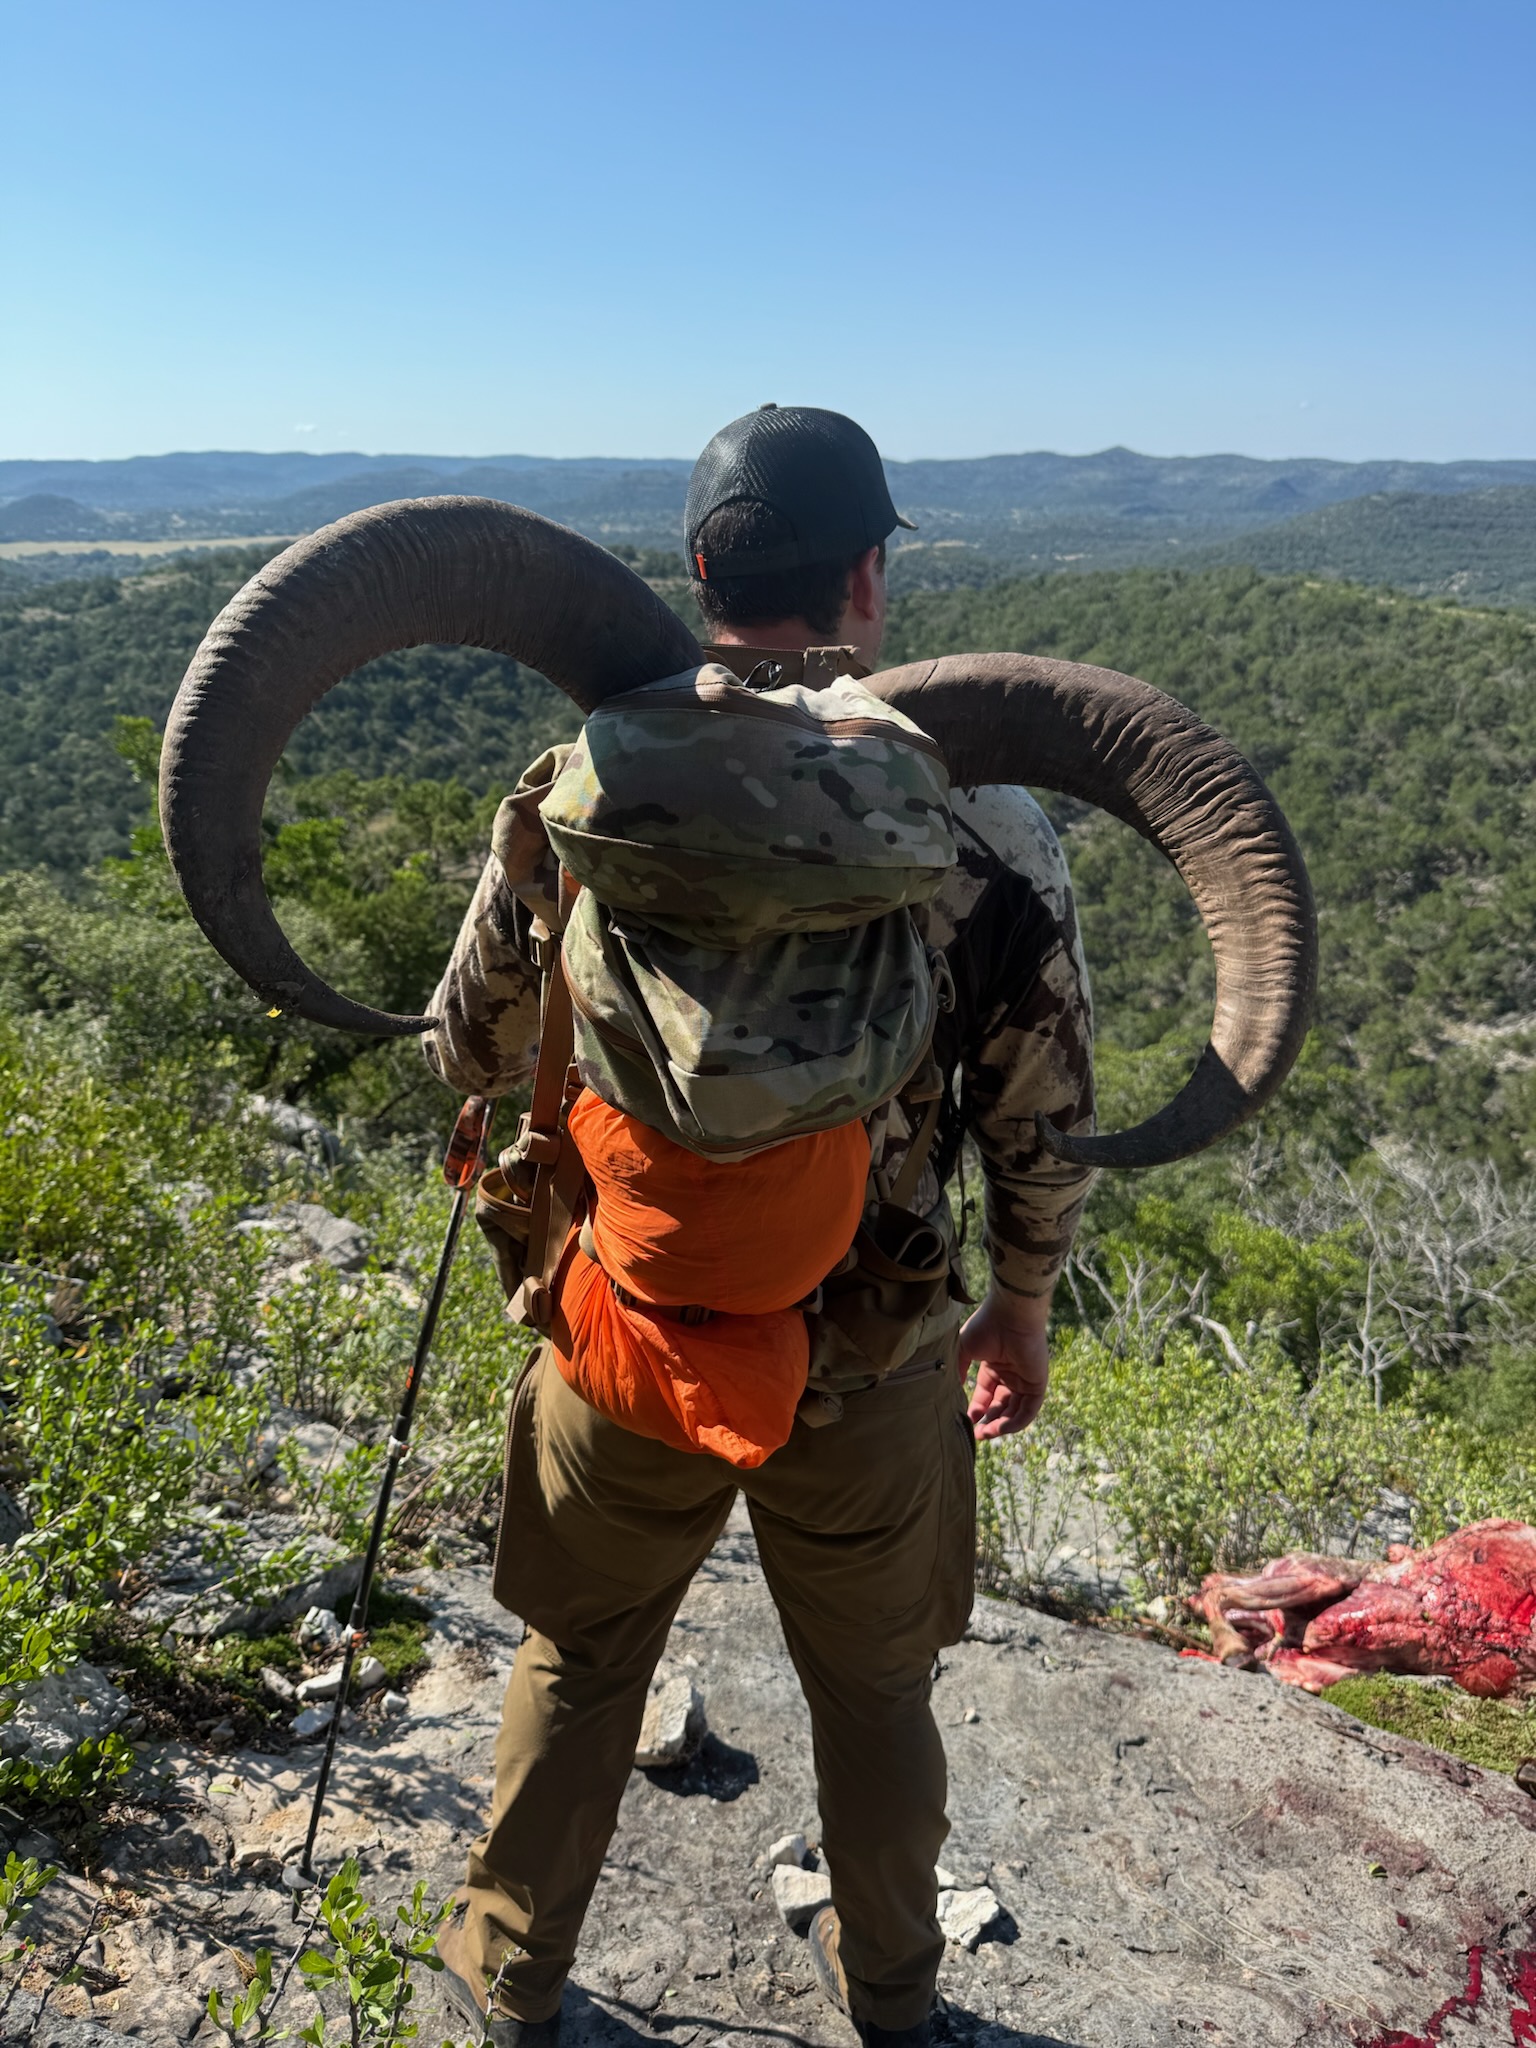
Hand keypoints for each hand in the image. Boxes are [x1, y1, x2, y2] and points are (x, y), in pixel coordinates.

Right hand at [957, 1289, 1050, 1440]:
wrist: (1009, 1315)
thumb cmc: (986, 1327)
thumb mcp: (963, 1349)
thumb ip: (957, 1369)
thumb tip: (952, 1388)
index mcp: (994, 1368)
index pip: (986, 1396)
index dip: (977, 1409)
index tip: (967, 1419)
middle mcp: (1010, 1376)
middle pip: (1001, 1407)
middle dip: (989, 1422)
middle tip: (977, 1435)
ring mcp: (1025, 1380)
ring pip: (1015, 1412)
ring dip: (1001, 1426)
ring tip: (986, 1433)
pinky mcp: (1037, 1384)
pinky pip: (1029, 1410)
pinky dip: (1016, 1422)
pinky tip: (1001, 1427)